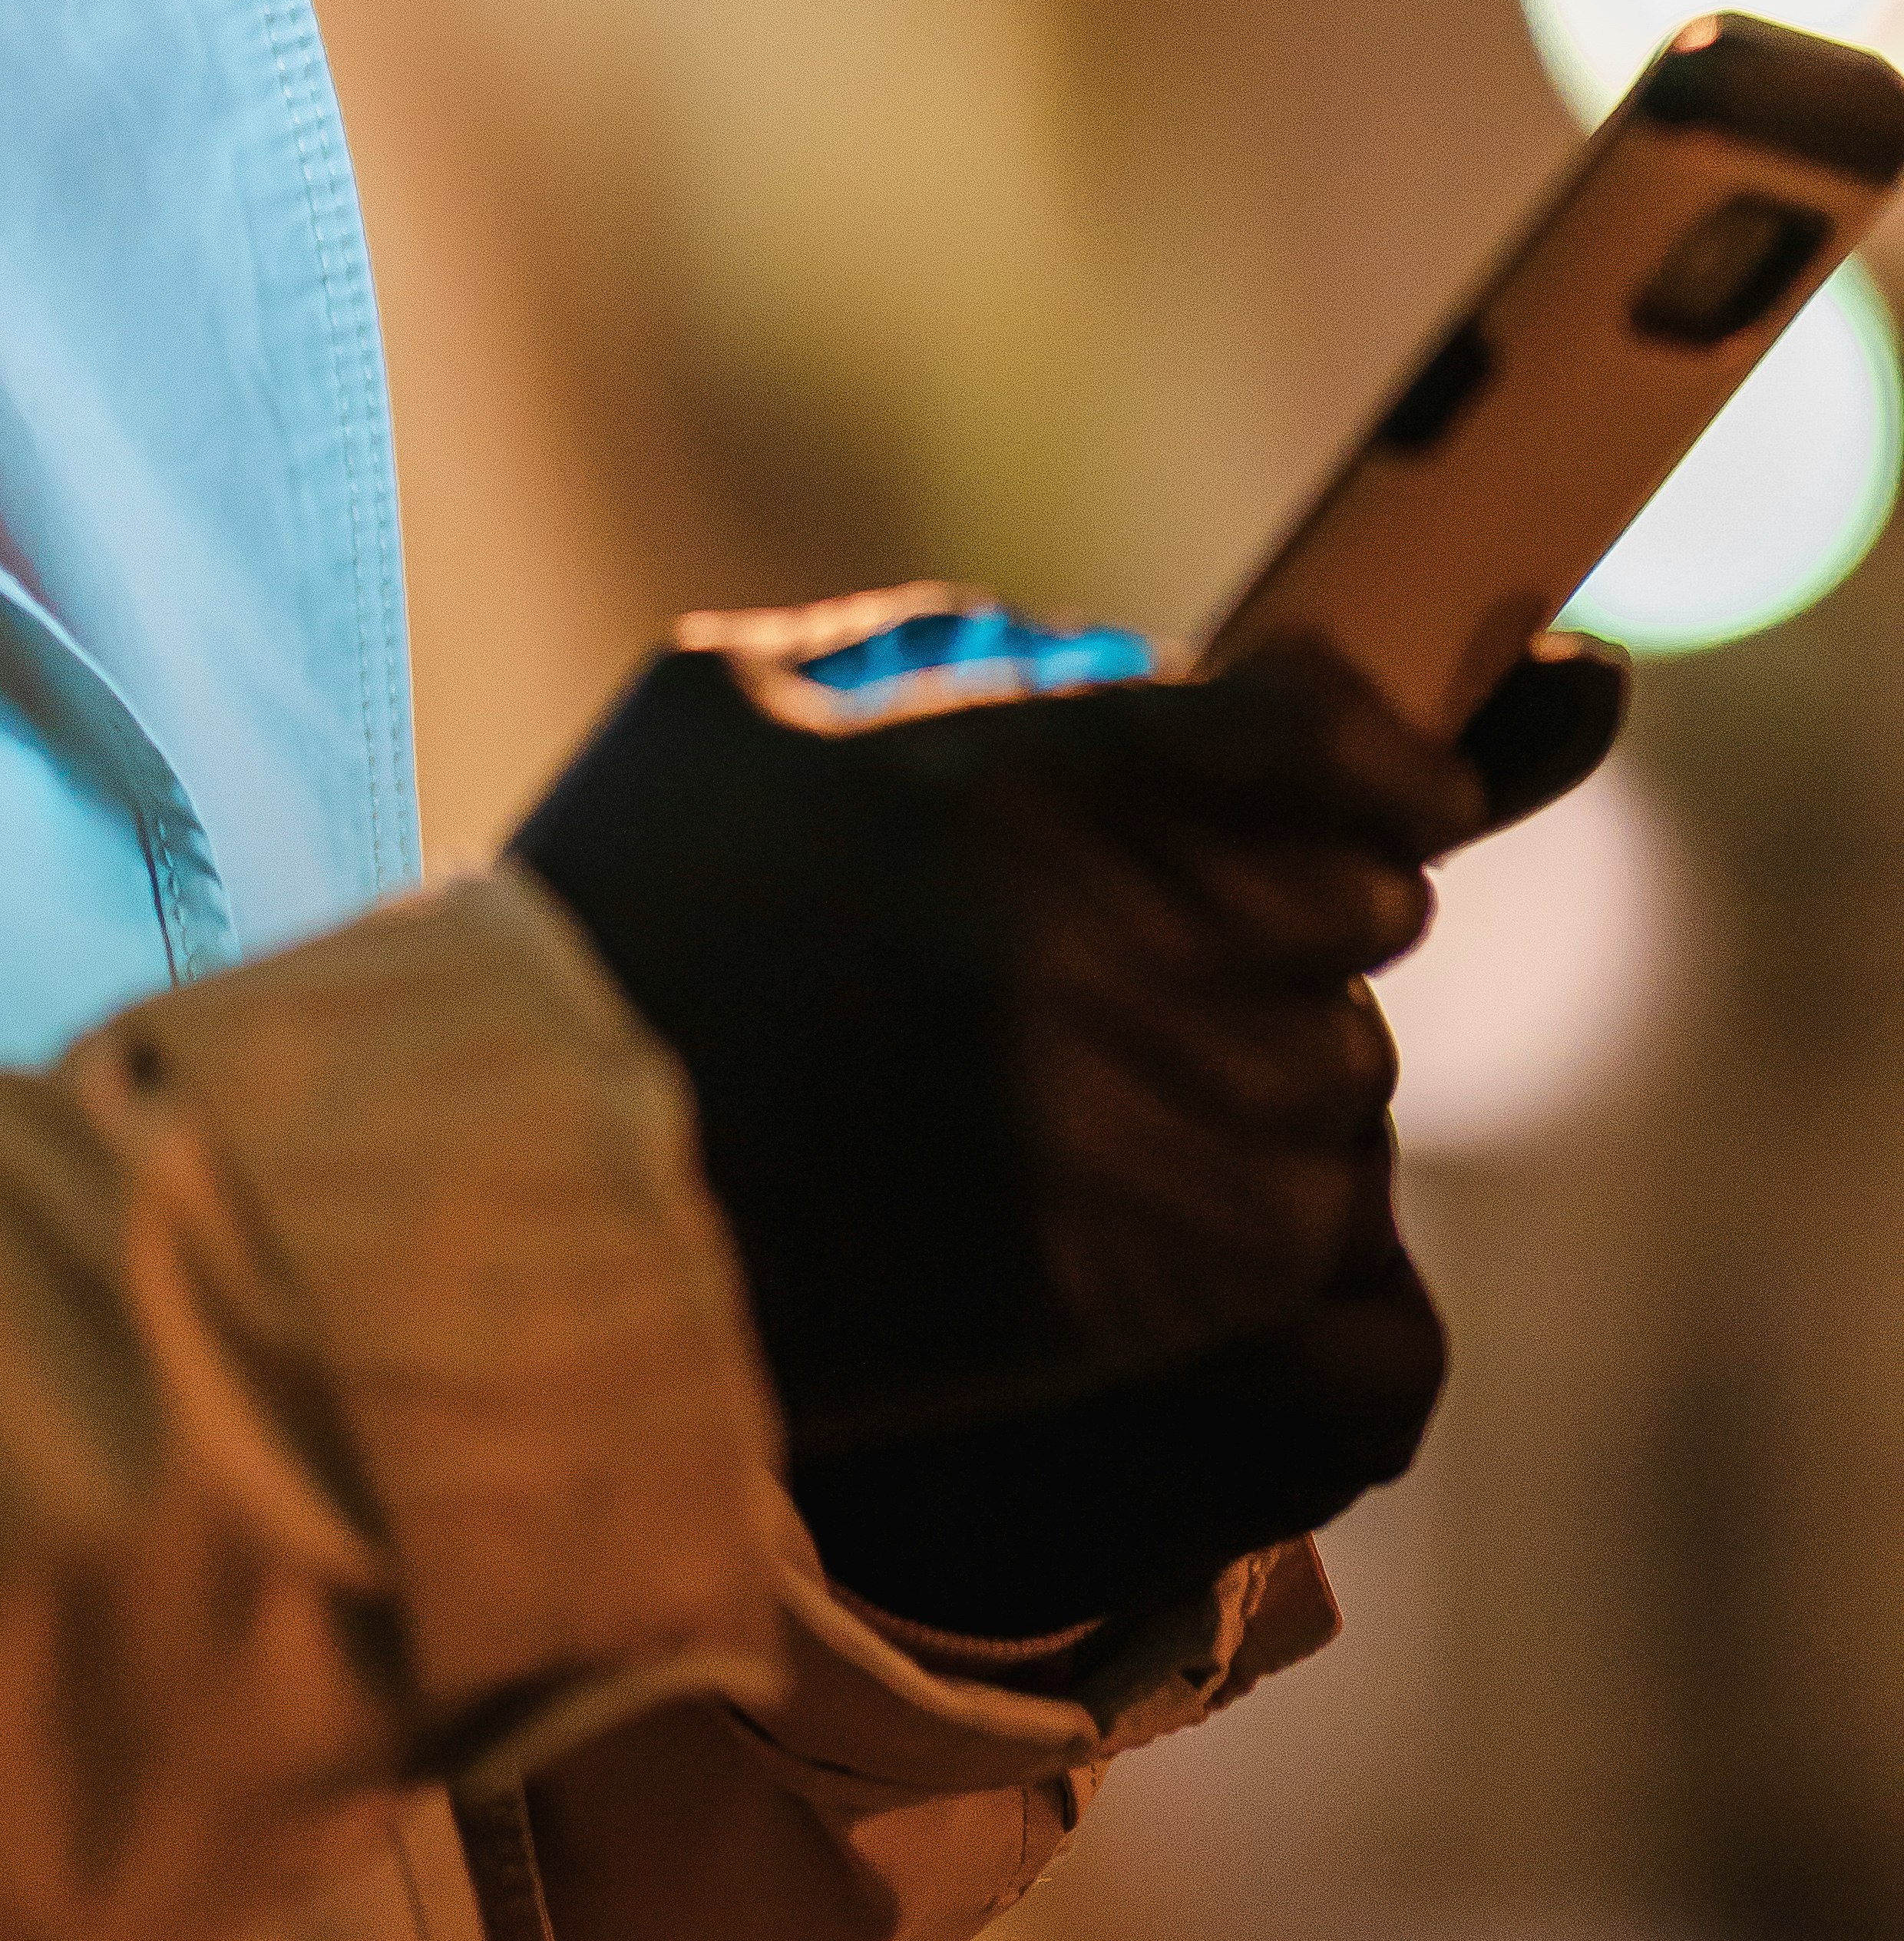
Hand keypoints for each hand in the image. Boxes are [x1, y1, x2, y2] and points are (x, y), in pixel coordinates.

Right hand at [508, 597, 1625, 1621]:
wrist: (523, 1216)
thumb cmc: (612, 937)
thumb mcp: (722, 713)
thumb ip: (919, 655)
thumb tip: (1091, 660)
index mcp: (995, 783)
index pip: (1321, 743)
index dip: (1396, 758)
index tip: (1417, 784)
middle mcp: (1082, 947)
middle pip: (1358, 906)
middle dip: (1303, 909)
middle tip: (1199, 936)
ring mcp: (1115, 1126)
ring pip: (1338, 1073)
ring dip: (1269, 1063)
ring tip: (1120, 1074)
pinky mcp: (1129, 1286)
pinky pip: (1297, 1224)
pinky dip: (1244, 1198)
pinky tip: (1119, 1186)